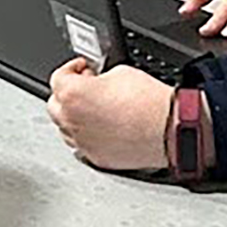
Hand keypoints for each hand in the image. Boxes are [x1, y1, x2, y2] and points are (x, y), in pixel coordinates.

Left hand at [45, 60, 172, 172]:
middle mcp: (72, 121)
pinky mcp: (96, 158)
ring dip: (74, 116)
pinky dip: (87, 135)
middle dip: (68, 93)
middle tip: (86, 86)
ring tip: (94, 108)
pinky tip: (102, 127)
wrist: (171, 128)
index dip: (71, 69)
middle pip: (56, 105)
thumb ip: (99, 76)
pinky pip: (82, 145)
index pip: (58, 78)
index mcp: (73, 95)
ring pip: (66, 128)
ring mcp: (83, 143)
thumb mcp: (120, 71)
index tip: (81, 67)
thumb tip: (98, 81)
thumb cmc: (150, 103)